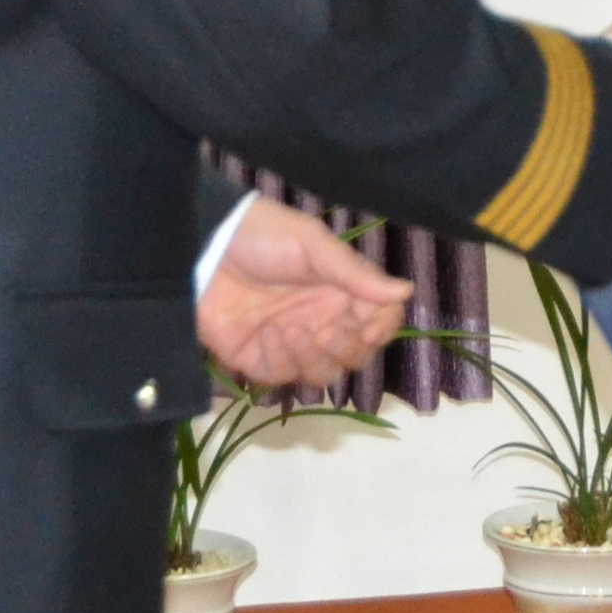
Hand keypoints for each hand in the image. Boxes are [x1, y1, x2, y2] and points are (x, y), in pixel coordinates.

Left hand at [196, 197, 412, 392]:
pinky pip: (284, 376)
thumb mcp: (313, 245)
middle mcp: (322, 320)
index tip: (369, 324)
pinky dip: (281, 358)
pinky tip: (269, 332)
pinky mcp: (260, 360)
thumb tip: (407, 290)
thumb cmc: (264, 236)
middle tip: (325, 326)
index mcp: (341, 291)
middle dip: (346, 346)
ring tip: (291, 328)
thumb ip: (357, 274)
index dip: (380, 330)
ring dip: (314, 356)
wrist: (205, 248)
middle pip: (355, 356)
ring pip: (324, 374)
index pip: (379, 323)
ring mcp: (292, 343)